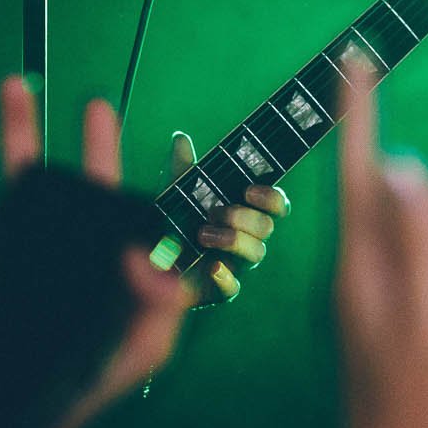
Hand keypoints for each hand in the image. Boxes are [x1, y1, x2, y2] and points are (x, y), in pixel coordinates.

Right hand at [0, 77, 191, 427]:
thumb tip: (147, 258)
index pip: (94, 190)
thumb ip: (164, 302)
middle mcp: (38, 247)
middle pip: (29, 175)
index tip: (98, 108)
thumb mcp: (147, 344)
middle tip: (18, 82)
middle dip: (23, 126)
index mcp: (84, 251)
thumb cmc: (95, 380)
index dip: (98, 148)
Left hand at [172, 129, 291, 305]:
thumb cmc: (175, 221)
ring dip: (232, 240)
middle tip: (216, 211)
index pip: (276, 205)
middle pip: (267, 227)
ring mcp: (236, 264)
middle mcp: (247, 238)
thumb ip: (181, 168)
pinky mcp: (219, 289)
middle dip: (244, 217)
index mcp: (244, 213)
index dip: (271, 197)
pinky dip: (226, 278)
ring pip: (257, 253)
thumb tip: (180, 138)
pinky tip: (212, 267)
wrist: (152, 260)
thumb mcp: (176, 192)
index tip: (248, 190)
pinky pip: (234, 289)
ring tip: (202, 234)